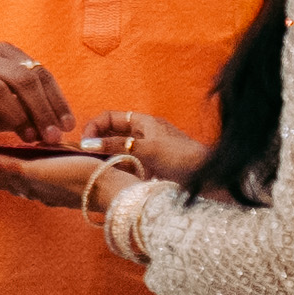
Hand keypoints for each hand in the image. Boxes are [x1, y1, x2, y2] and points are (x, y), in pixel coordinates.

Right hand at [0, 46, 76, 148]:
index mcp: (5, 52)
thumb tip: (58, 126)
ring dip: (17, 117)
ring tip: (27, 137)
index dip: (57, 100)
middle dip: (41, 110)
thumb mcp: (9, 102)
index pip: (39, 72)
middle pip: (22, 79)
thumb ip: (30, 106)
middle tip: (50, 136)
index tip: (66, 125)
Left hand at [0, 146, 121, 210]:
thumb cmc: (80, 178)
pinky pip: (36, 177)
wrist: (117, 190)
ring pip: (17, 179)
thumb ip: (7, 168)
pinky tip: (28, 164)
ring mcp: (49, 188)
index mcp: (24, 183)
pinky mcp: (63, 185)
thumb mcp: (39, 171)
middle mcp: (33, 188)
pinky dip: (23, 170)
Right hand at [82, 109, 208, 186]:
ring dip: (106, 158)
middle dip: (97, 144)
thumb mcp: (147, 148)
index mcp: (143, 122)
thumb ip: (117, 145)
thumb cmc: (182, 157)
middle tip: (86, 159)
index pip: (108, 117)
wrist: (208, 175)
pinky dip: (117, 169)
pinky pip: (125, 165)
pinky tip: (114, 177)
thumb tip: (87, 144)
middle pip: (110, 134)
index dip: (93, 127)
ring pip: (116, 151)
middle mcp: (142, 133)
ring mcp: (145, 150)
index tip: (85, 144)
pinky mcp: (148, 166)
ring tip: (99, 169)